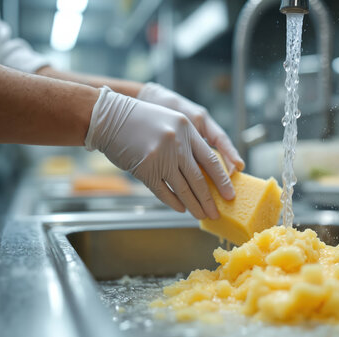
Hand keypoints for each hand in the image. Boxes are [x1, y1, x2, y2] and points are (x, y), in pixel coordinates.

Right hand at [85, 87, 234, 218]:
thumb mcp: (170, 122)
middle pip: (199, 179)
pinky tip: (181, 209)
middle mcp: (177, 143)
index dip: (222, 180)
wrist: (109, 117)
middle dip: (210, 199)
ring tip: (202, 215)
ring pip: (183, 188)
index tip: (230, 194)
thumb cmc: (140, 120)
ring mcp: (161, 157)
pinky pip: (164, 191)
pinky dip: (174, 202)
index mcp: (187, 129)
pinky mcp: (145, 169)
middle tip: (216, 213)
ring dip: (194, 205)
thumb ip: (188, 143)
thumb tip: (204, 172)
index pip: (211, 160)